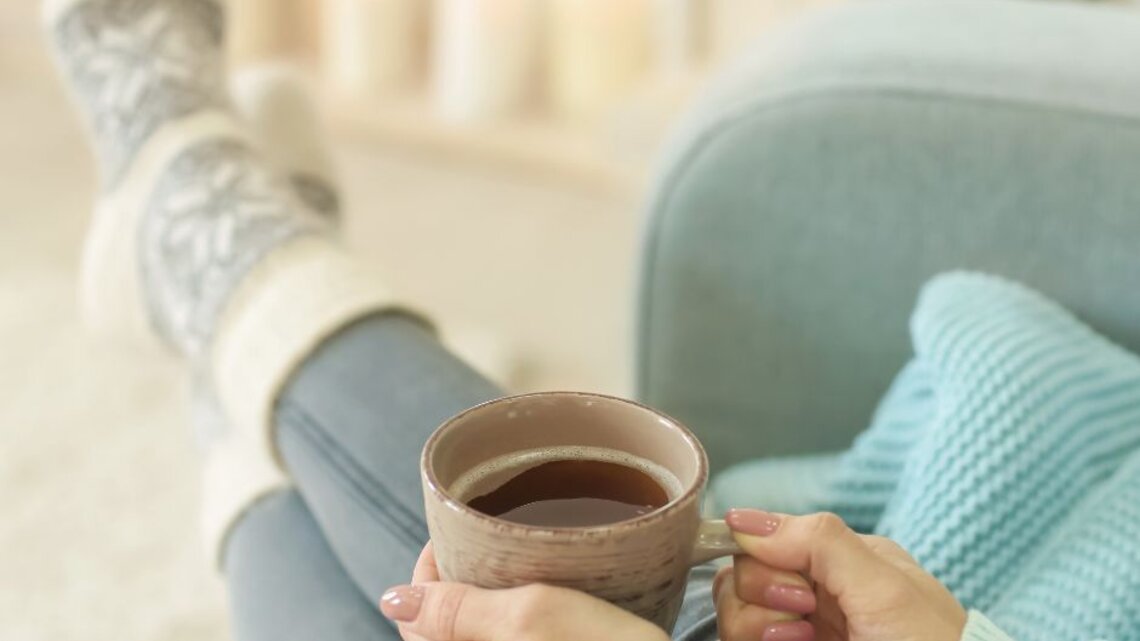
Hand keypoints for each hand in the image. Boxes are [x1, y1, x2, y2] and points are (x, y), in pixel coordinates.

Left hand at [380, 543, 669, 640]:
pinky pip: (515, 638)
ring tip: (521, 558)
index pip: (417, 611)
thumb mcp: (530, 618)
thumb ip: (456, 610)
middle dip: (462, 573)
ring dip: (493, 592)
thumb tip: (391, 600)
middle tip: (490, 533)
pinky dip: (519, 614)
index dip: (432, 559)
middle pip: (447, 622)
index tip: (455, 521)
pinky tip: (549, 593)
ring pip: (482, 631)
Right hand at [717, 509, 966, 640]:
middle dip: (761, 595)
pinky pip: (741, 640)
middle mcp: (815, 593)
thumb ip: (819, 542)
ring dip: (754, 626)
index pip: (767, 538)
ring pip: (734, 613)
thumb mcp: (885, 587)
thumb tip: (742, 519)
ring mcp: (800, 631)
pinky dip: (754, 640)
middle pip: (742, 574)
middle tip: (804, 618)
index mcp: (841, 560)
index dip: (763, 559)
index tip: (799, 590)